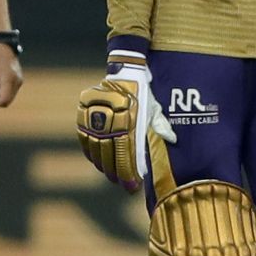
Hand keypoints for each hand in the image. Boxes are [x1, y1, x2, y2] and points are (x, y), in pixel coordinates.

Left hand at [0, 42, 21, 108]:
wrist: (2, 45)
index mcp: (9, 79)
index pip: (4, 99)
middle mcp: (17, 81)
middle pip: (8, 100)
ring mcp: (19, 80)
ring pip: (10, 97)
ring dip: (0, 97)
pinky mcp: (19, 79)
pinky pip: (11, 91)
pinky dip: (3, 92)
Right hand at [75, 58, 175, 192]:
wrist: (125, 69)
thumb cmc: (144, 92)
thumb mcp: (154, 107)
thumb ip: (161, 124)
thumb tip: (171, 139)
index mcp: (129, 120)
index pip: (127, 153)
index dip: (128, 172)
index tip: (131, 186)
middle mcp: (111, 119)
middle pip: (110, 154)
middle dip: (116, 172)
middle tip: (121, 184)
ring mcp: (95, 116)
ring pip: (96, 148)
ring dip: (103, 165)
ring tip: (110, 175)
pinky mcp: (84, 112)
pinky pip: (84, 137)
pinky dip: (90, 151)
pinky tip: (96, 161)